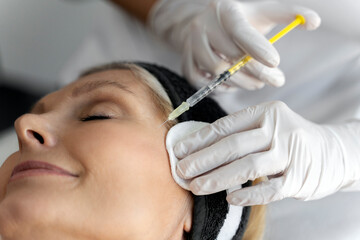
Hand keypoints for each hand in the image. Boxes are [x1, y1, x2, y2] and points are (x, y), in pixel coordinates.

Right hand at [149, 0, 319, 90]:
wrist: (207, 25)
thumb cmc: (242, 22)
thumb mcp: (264, 13)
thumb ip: (290, 15)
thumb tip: (314, 22)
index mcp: (226, 10)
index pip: (240, 31)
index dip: (257, 48)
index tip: (276, 63)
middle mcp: (204, 25)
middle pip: (230, 57)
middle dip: (257, 73)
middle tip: (277, 80)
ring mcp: (192, 45)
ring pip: (218, 73)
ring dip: (242, 82)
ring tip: (257, 81)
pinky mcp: (186, 63)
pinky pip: (204, 83)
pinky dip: (222, 88)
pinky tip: (234, 83)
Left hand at [172, 101, 359, 204]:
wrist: (332, 151)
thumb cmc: (288, 138)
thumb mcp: (268, 126)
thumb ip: (240, 133)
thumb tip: (198, 147)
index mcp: (266, 113)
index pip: (226, 126)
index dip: (199, 139)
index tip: (178, 150)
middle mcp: (278, 130)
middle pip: (234, 145)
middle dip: (203, 159)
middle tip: (182, 170)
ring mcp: (290, 153)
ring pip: (249, 166)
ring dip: (219, 178)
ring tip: (197, 186)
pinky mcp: (300, 178)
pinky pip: (271, 189)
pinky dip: (249, 195)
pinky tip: (230, 199)